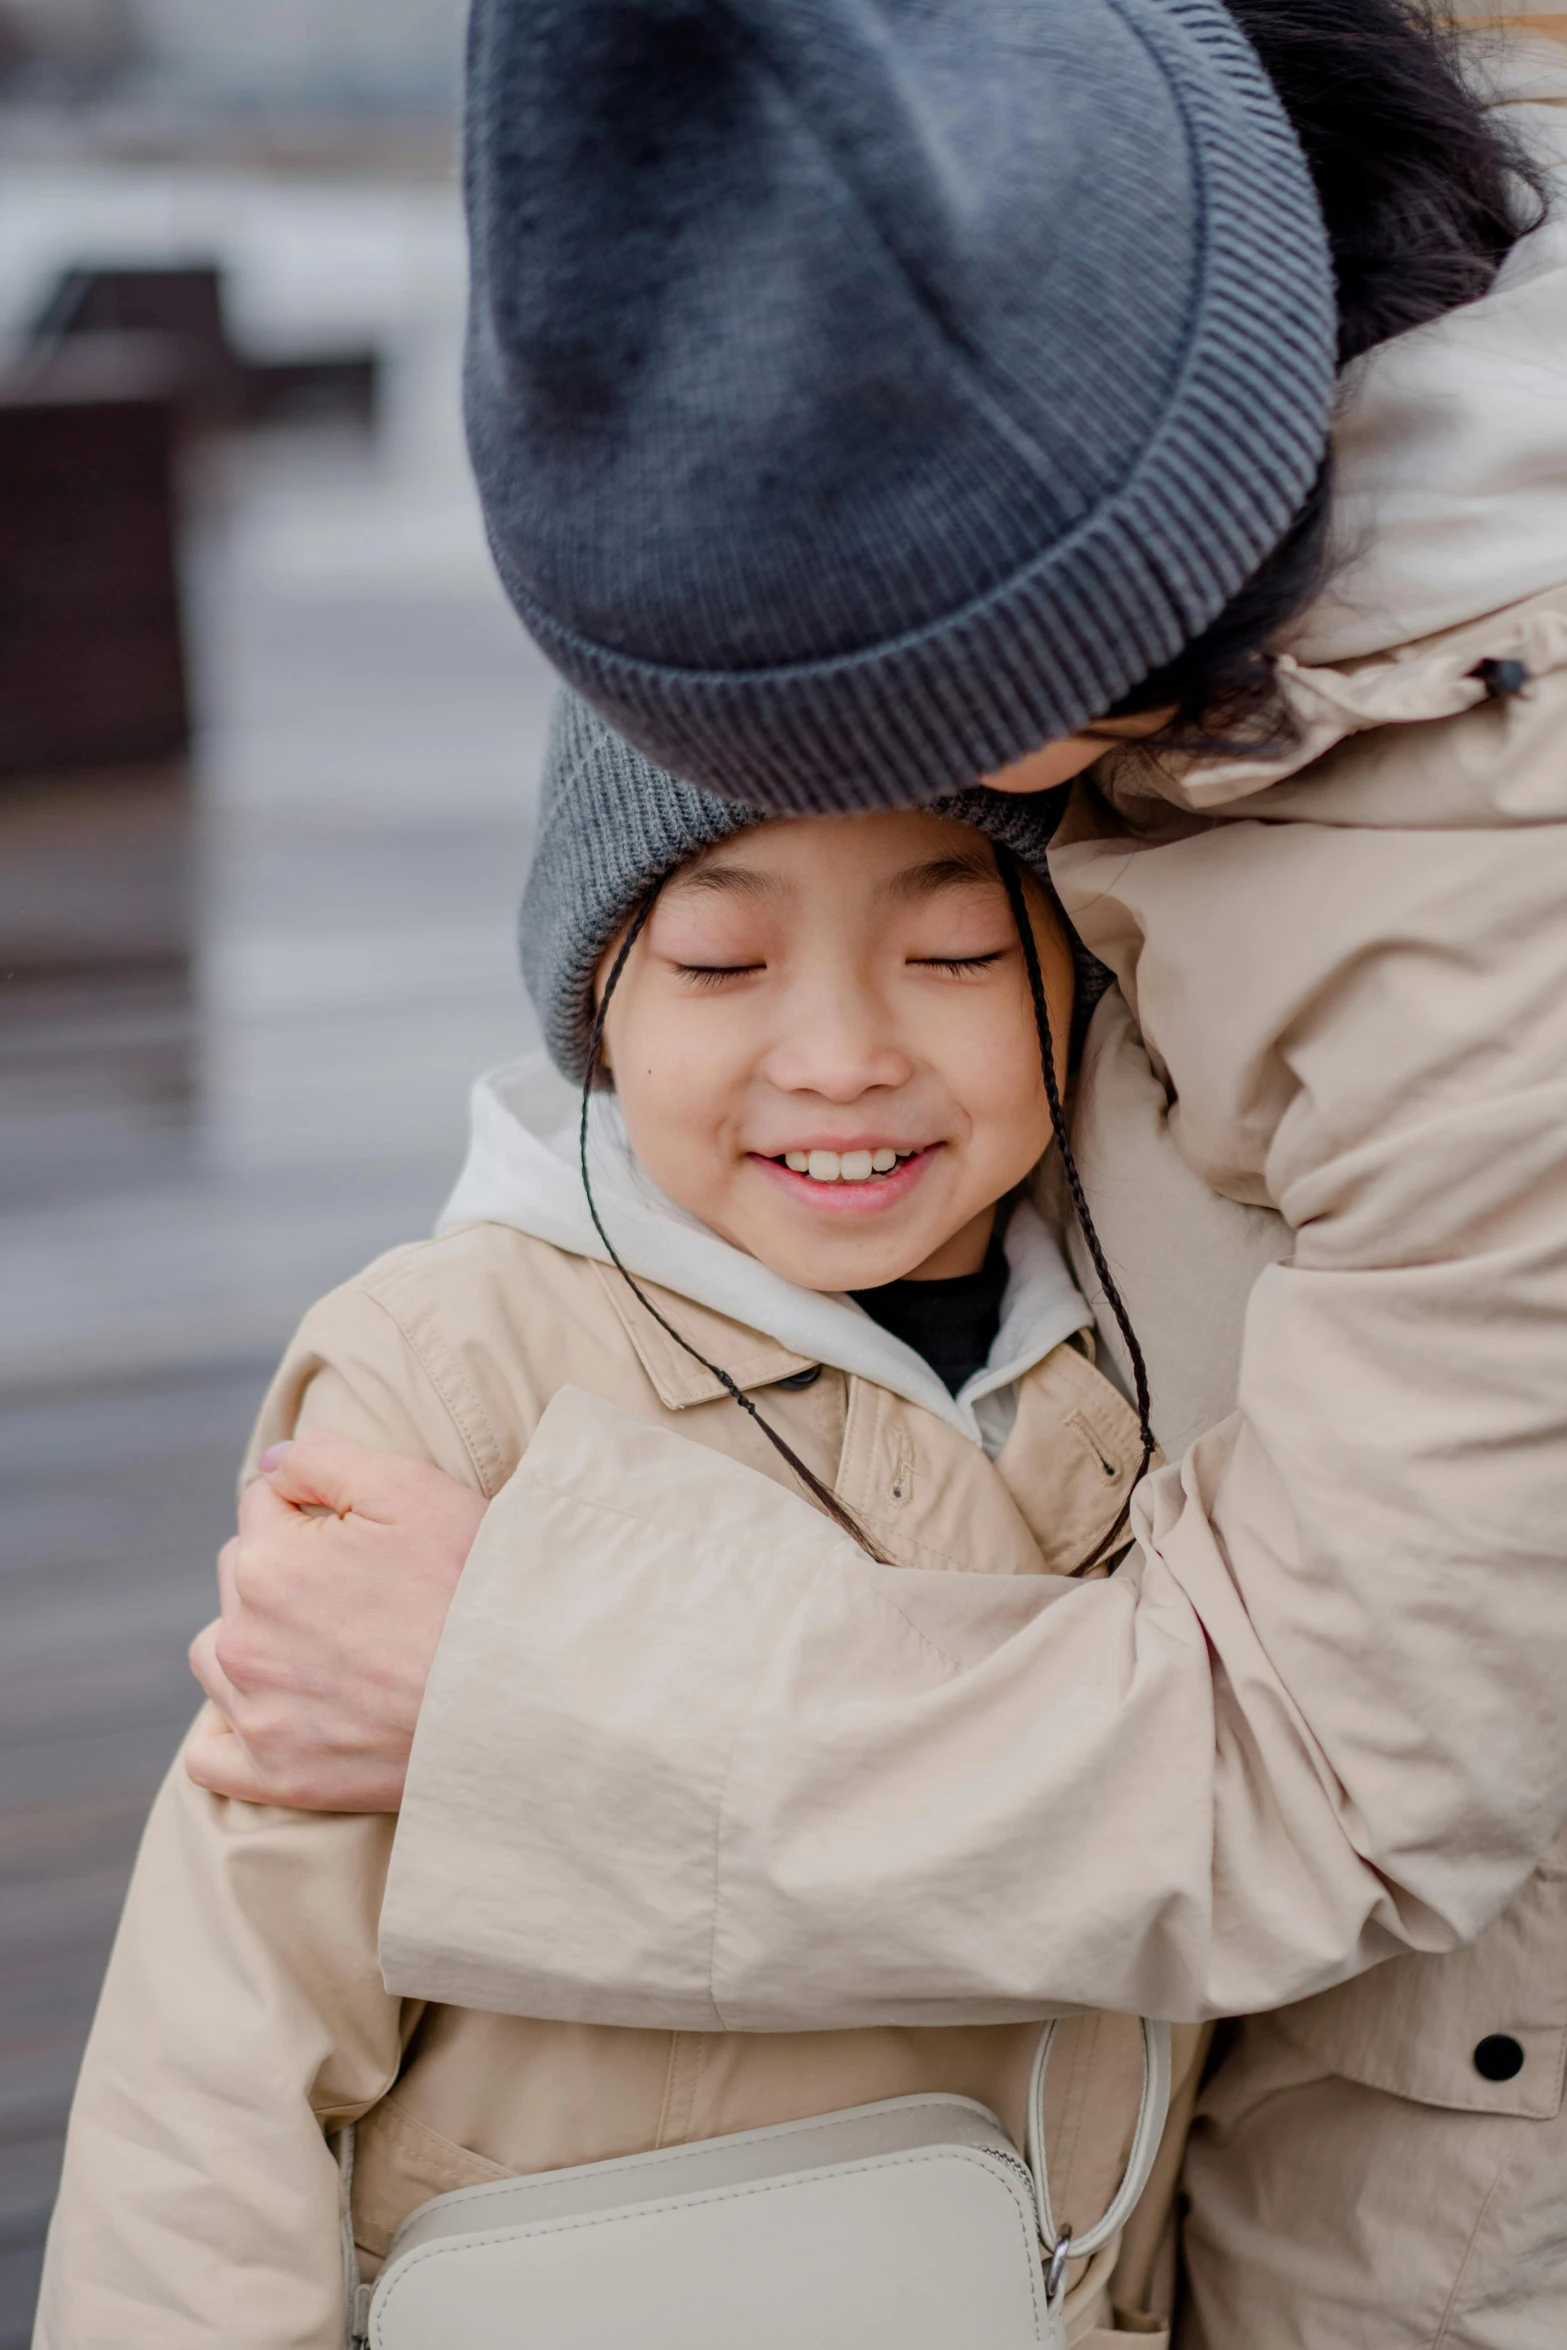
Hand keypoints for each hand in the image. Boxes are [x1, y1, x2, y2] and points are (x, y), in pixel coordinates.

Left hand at [186, 1430, 486, 1812]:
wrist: (522, 1697)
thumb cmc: (472, 1583)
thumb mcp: (410, 1487)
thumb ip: (320, 1456)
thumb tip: (268, 1463)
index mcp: (268, 1562)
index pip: (264, 1504)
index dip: (320, 1507)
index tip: (371, 1534)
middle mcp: (244, 1640)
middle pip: (239, 1574)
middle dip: (286, 1568)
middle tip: (364, 1587)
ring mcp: (258, 1715)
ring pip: (217, 1654)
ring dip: (253, 1639)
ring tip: (326, 1645)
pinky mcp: (279, 1776)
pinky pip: (210, 1755)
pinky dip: (229, 1730)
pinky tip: (273, 1709)